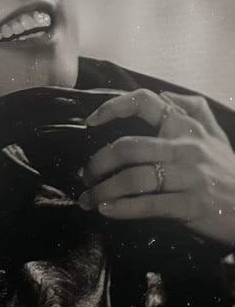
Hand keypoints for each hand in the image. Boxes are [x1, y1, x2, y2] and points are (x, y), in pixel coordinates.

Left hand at [80, 89, 234, 246]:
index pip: (145, 101)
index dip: (112, 107)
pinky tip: (106, 210)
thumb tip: (165, 96)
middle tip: (85, 176)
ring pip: (133, 178)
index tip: (90, 122)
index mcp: (187, 127)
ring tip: (88, 199)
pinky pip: (147, 204)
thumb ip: (193, 110)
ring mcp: (189, 176)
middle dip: (98, 163)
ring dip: (102, 190)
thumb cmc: (227, 173)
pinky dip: (121, 208)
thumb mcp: (216, 136)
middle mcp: (186, 147)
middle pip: (127, 146)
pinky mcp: (190, 204)